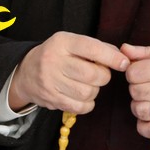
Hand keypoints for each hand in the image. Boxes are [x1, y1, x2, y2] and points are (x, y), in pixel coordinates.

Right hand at [9, 32, 129, 114]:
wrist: (26, 72)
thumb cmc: (57, 55)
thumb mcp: (71, 43)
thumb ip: (96, 47)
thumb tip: (122, 57)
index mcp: (62, 42)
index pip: (91, 48)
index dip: (111, 57)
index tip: (124, 63)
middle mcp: (54, 60)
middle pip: (92, 74)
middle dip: (103, 76)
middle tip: (100, 74)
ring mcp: (50, 81)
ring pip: (88, 92)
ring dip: (94, 91)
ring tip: (88, 85)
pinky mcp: (51, 99)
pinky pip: (80, 107)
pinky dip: (87, 104)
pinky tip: (82, 96)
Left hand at [122, 43, 149, 138]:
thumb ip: (147, 52)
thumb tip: (123, 49)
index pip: (133, 73)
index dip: (133, 71)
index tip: (142, 71)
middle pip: (135, 91)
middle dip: (136, 86)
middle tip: (147, 84)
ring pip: (139, 110)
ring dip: (139, 104)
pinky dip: (144, 125)